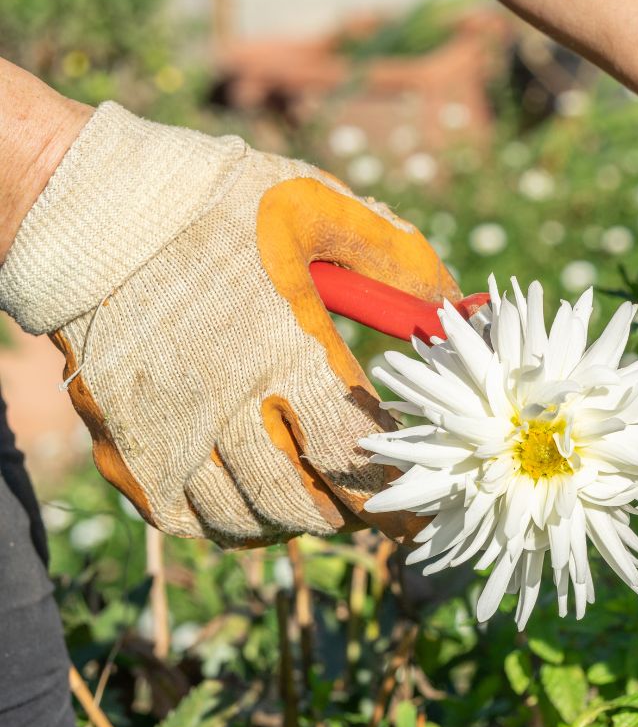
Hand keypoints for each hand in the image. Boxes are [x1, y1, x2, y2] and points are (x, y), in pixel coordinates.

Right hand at [0, 104, 456, 544]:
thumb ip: (395, 259)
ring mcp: (165, 432)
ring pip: (246, 519)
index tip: (421, 506)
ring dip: (296, 520)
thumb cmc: (213, 202)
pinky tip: (258, 500)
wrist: (86, 209)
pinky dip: (231, 523)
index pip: (351, 453)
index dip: (395, 492)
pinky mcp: (123, 446)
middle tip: (378, 501)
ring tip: (324, 498)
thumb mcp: (317, 208)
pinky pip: (186, 520)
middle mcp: (221, 402)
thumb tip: (461, 304)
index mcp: (281, 347)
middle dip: (352, 512)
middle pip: (304, 502)